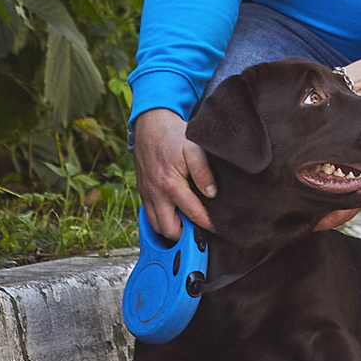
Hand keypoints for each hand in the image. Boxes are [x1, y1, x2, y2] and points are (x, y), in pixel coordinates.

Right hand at [134, 108, 214, 241]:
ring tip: (188, 227)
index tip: (218, 229)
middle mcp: (156, 194)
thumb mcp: (194, 148)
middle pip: (169, 230)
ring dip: (171, 230)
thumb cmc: (174, 135)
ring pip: (156, 226)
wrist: (151, 124)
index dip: (207, 225)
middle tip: (199, 232)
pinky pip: (149, 216)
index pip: (193, 214)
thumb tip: (212, 194)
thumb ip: (204, 172)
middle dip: (185, 236)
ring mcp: (147, 194)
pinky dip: (161, 221)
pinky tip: (174, 216)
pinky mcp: (142, 192)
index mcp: (171, 185)